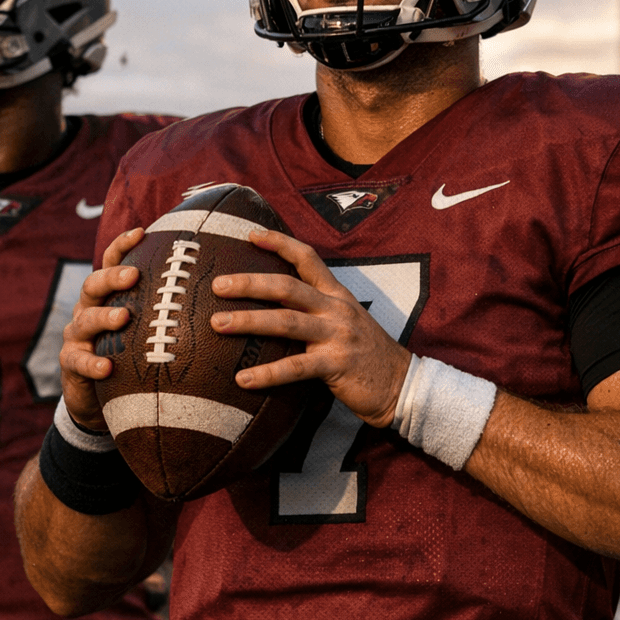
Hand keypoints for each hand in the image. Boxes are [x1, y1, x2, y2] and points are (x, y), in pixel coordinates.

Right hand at [59, 227, 144, 428]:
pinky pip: (78, 361)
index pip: (110, 263)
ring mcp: (77, 336)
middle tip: (133, 276)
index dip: (123, 246)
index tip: (142, 232)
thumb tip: (212, 283)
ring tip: (123, 317)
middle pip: (93, 285)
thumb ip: (164, 308)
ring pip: (85, 320)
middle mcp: (87, 309)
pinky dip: (92, 363)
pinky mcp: (71, 363)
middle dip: (112, 277)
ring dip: (104, 317)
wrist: (98, 395)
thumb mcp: (144, 327)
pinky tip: (107, 367)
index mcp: (107, 296)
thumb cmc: (129, 353)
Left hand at [209, 228, 410, 425]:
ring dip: (249, 321)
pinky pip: (296, 368)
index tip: (251, 235)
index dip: (279, 243)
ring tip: (218, 324)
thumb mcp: (346, 321)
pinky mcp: (336, 365)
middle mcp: (335, 309)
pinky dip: (267, 374)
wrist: (401, 384)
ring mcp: (336, 336)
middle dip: (249, 283)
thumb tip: (274, 307)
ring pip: (286, 322)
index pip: (307, 258)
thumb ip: (316, 310)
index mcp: (336, 295)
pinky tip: (243, 379)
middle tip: (217, 285)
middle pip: (287, 287)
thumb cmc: (366, 354)